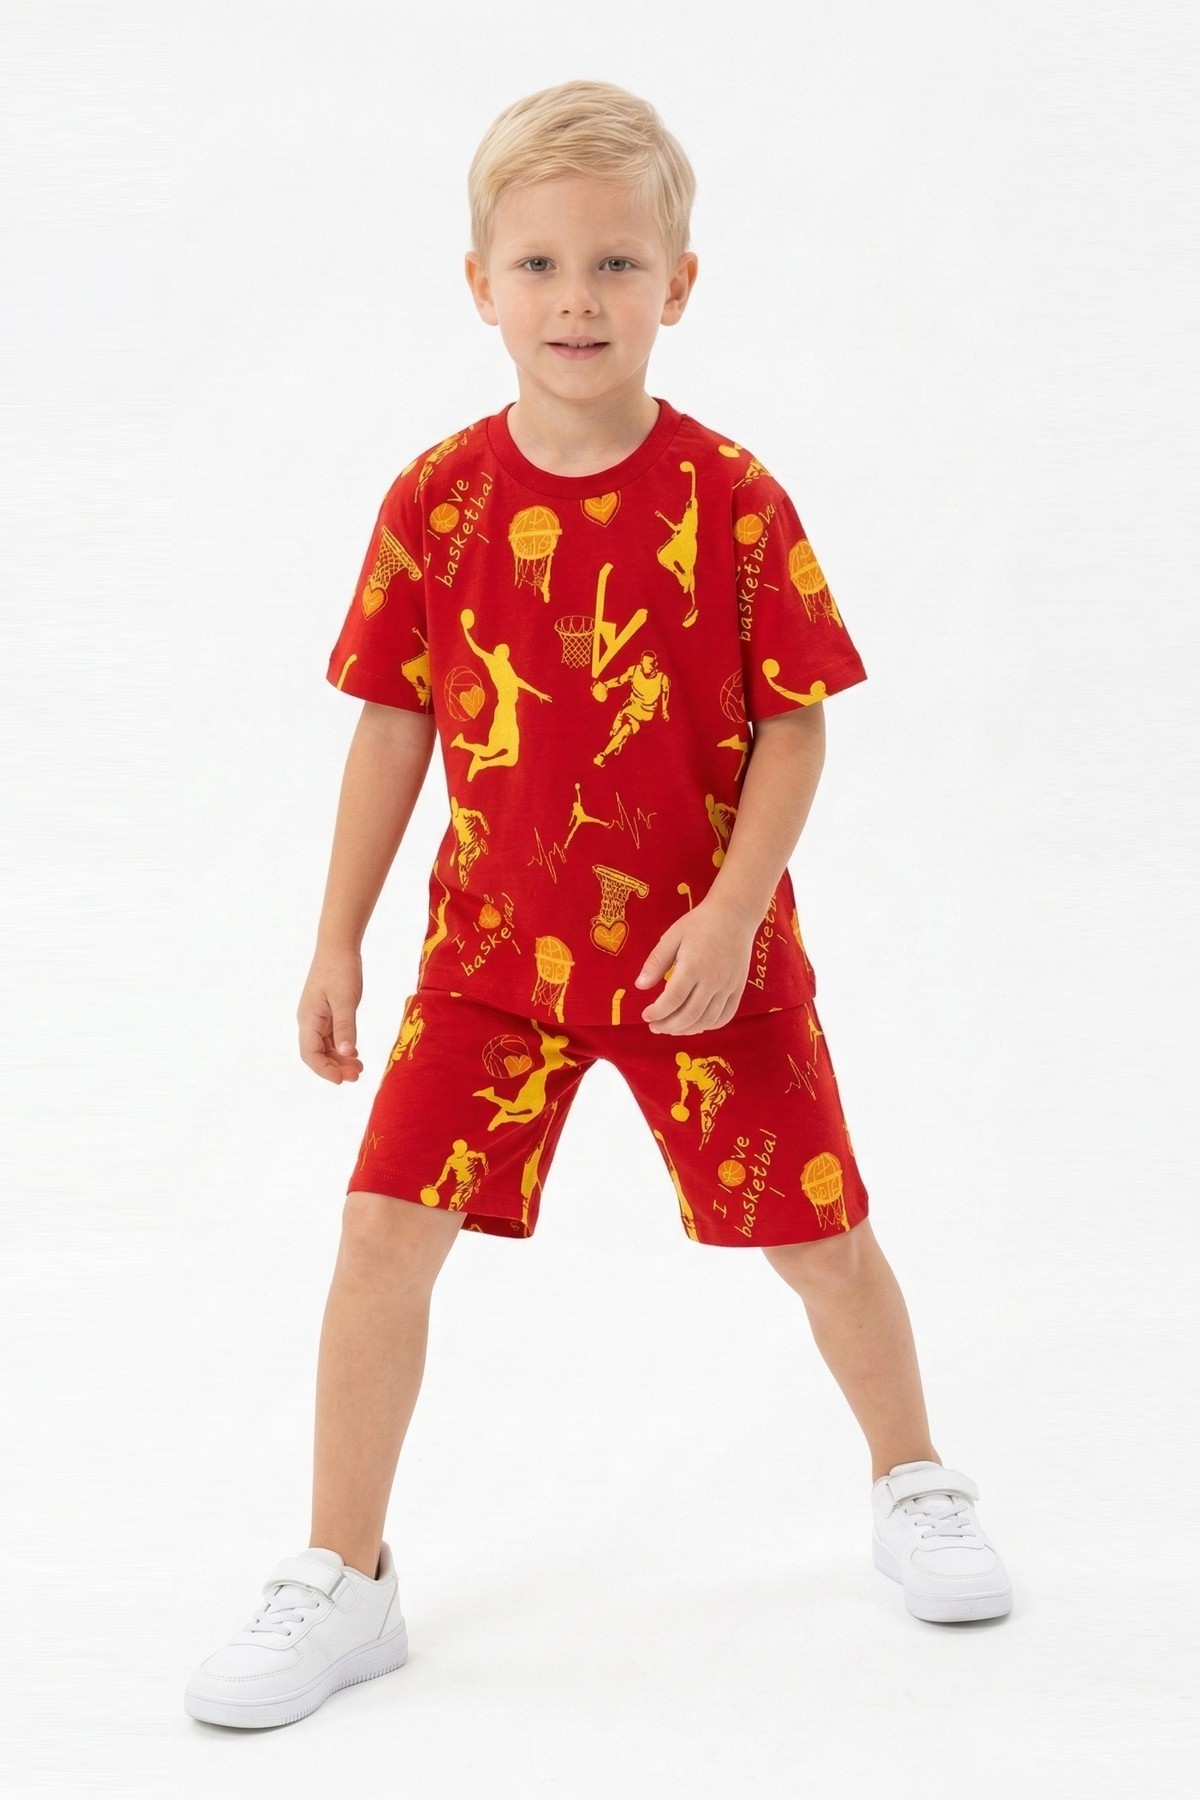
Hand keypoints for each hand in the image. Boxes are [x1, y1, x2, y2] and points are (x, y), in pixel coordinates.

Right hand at [298, 945, 365, 1082]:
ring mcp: (317, 1017)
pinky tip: (355, 1053)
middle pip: (317, 1054)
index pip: (310, 1054)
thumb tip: (345, 1053)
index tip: (342, 1080)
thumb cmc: (340, 969)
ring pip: (325, 1046)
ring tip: (359, 1068)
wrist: (338, 945)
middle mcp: (309, 1021)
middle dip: (334, 1067)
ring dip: (340, 1059)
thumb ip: (346, 1027)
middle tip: (357, 1076)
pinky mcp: (326, 1012)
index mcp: (308, 1019)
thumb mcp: (345, 1000)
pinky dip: (342, 1047)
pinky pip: (331, 1036)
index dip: (324, 1070)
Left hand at [633, 898, 755, 1033]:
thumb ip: (656, 962)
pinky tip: (696, 1024)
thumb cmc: (700, 923)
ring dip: (687, 1029)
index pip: (672, 999)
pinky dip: (710, 1025)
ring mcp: (728, 986)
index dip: (657, 1012)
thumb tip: (639, 986)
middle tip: (655, 1027)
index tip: (645, 1015)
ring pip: (707, 1019)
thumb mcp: (672, 937)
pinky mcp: (739, 988)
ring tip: (672, 1028)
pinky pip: (726, 1015)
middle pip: (690, 1014)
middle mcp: (713, 980)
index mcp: (693, 966)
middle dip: (669, 1025)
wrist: (735, 915)